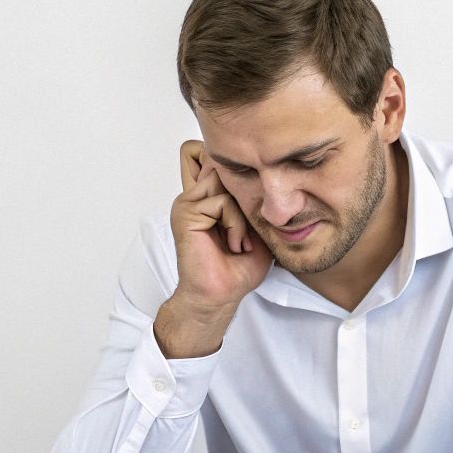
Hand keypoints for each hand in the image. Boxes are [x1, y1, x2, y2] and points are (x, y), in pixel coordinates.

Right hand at [158, 140, 272, 356]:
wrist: (222, 294)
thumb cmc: (239, 267)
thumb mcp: (257, 226)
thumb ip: (255, 198)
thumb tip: (266, 172)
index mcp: (208, 197)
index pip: (220, 158)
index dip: (243, 172)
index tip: (253, 213)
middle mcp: (195, 195)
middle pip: (220, 161)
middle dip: (244, 192)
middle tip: (247, 230)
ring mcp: (188, 202)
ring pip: (226, 182)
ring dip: (241, 213)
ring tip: (240, 240)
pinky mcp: (185, 211)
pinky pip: (221, 201)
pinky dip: (235, 224)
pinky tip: (234, 244)